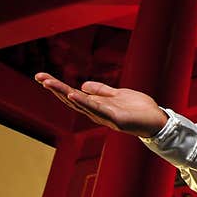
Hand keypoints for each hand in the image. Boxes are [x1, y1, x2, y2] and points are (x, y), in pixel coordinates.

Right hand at [34, 72, 167, 137]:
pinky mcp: (116, 119)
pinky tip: (73, 94)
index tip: (42, 77)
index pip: (73, 95)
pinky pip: (97, 110)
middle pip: (72, 100)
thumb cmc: (139, 109)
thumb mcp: (118, 95)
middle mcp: (97, 113)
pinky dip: (84, 102)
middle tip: (39, 77)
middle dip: (55, 88)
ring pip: (81, 104)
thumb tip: (82, 85)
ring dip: (64, 93)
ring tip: (49, 83)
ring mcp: (105, 117)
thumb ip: (101, 91)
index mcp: (96, 106)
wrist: (158, 119)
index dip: (58, 87)